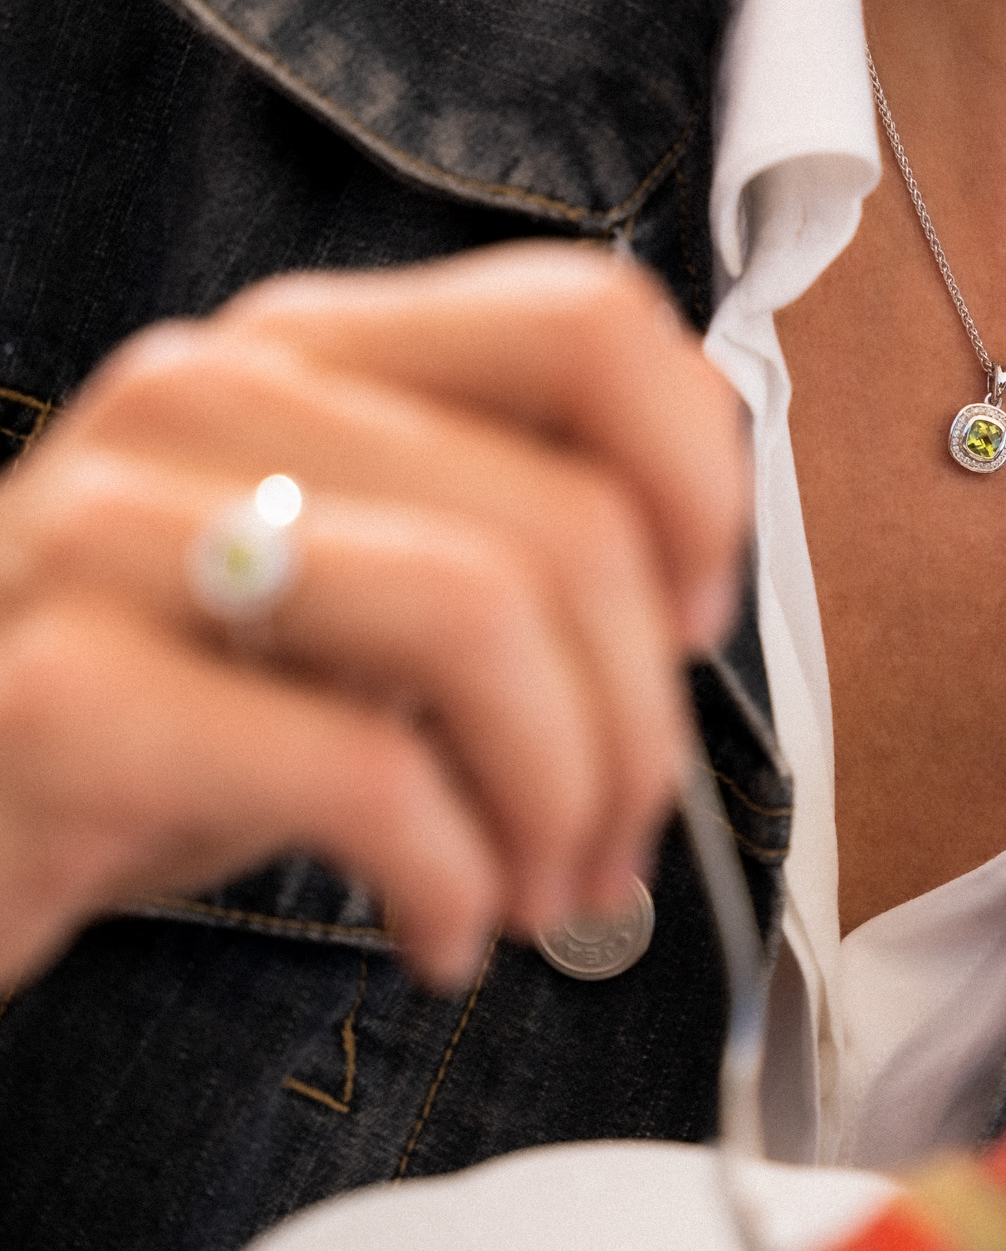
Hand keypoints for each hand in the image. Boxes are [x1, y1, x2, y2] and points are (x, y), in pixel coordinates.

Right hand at [0, 242, 748, 990]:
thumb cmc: (180, 701)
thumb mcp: (359, 592)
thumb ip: (506, 546)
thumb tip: (687, 596)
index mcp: (319, 351)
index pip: (586, 320)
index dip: (697, 479)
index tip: (693, 619)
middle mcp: (221, 396)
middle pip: (569, 519)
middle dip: (645, 721)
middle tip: (622, 833)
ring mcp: (122, 527)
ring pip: (482, 620)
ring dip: (563, 797)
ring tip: (545, 888)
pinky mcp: (64, 689)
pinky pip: (364, 774)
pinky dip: (456, 880)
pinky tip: (446, 929)